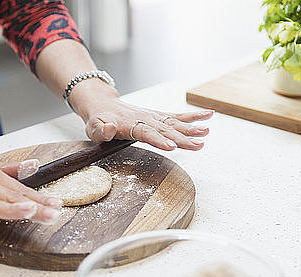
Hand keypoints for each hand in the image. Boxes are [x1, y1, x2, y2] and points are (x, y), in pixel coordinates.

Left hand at [84, 98, 212, 150]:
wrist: (102, 105)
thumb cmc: (98, 120)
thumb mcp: (92, 127)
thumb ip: (99, 130)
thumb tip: (107, 129)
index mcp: (129, 124)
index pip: (146, 132)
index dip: (159, 140)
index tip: (172, 147)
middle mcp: (144, 118)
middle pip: (165, 129)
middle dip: (182, 138)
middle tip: (198, 144)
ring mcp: (153, 116)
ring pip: (174, 123)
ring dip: (191, 128)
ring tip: (206, 132)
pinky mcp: (158, 116)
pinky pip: (177, 116)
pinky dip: (192, 116)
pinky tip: (208, 116)